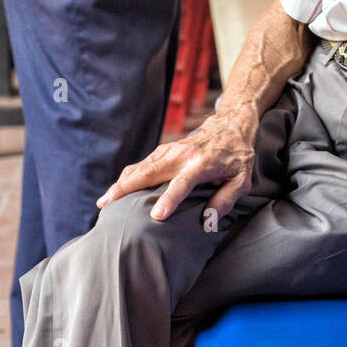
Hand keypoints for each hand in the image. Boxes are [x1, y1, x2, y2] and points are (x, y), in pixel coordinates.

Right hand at [96, 107, 258, 222]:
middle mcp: (182, 155)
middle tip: (107, 205)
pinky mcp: (163, 151)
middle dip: (127, 188)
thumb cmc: (237, 158)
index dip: (170, 199)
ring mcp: (169, 151)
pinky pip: (141, 165)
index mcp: (203, 163)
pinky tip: (116, 191)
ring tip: (104, 202)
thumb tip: (208, 220)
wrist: (230, 126)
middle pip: (150, 172)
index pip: (183, 183)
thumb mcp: (242, 181)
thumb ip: (226, 200)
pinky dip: (127, 178)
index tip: (156, 216)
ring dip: (121, 183)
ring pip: (141, 167)